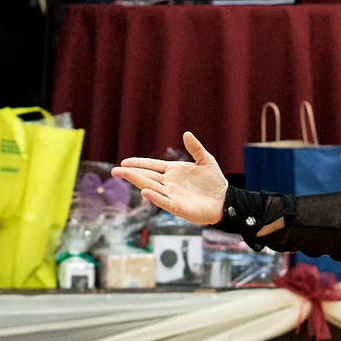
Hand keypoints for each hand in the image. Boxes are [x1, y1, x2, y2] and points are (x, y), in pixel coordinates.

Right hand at [113, 131, 228, 225]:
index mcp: (174, 171)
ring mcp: (173, 195)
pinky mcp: (179, 207)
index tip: (124, 162)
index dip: (139, 164)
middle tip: (115, 171)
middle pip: (147, 177)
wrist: (225, 200)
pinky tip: (145, 192)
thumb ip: (195, 148)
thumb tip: (187, 133)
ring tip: (123, 176)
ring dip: (138, 182)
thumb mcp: (206, 160)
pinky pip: (164, 202)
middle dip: (131, 173)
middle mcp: (170, 183)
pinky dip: (155, 198)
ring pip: (151, 187)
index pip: (152, 166)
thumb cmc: (215, 182)